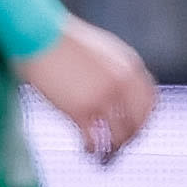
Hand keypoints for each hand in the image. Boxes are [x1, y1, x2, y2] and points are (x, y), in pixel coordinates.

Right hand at [17, 15, 157, 163]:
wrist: (37, 33)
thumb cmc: (59, 39)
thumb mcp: (98, 49)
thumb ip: (112, 68)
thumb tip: (112, 90)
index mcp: (129, 65)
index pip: (149, 101)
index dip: (143, 119)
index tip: (135, 127)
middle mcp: (122, 83)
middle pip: (137, 122)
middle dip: (129, 137)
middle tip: (119, 146)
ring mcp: (104, 98)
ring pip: (119, 135)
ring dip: (112, 148)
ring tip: (101, 152)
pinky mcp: (82, 110)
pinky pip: (95, 139)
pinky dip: (92, 148)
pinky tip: (85, 148)